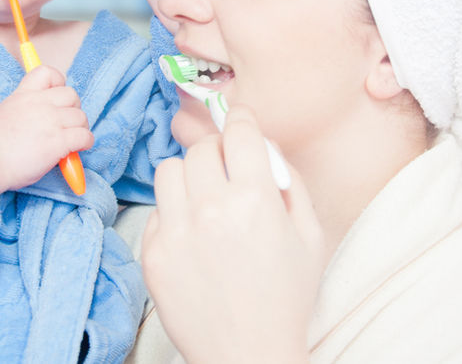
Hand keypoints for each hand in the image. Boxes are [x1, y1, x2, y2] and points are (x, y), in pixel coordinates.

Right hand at [0, 65, 93, 192]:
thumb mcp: (7, 113)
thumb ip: (26, 108)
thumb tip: (47, 117)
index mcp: (24, 95)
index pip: (47, 72)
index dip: (58, 82)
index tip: (57, 97)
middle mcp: (40, 103)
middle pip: (72, 95)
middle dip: (73, 109)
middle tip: (67, 123)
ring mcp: (51, 121)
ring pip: (81, 116)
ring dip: (80, 128)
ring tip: (72, 139)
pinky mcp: (59, 140)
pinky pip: (84, 135)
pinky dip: (85, 142)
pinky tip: (76, 150)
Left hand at [142, 105, 323, 363]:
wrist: (248, 354)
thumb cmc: (286, 297)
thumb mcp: (310, 236)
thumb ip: (290, 183)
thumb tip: (265, 147)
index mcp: (255, 200)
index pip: (239, 131)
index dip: (242, 120)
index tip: (240, 120)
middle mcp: (211, 209)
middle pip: (201, 148)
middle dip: (217, 153)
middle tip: (227, 173)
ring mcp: (176, 231)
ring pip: (169, 169)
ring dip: (188, 177)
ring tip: (203, 199)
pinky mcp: (152, 253)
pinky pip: (156, 209)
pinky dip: (173, 213)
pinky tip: (192, 236)